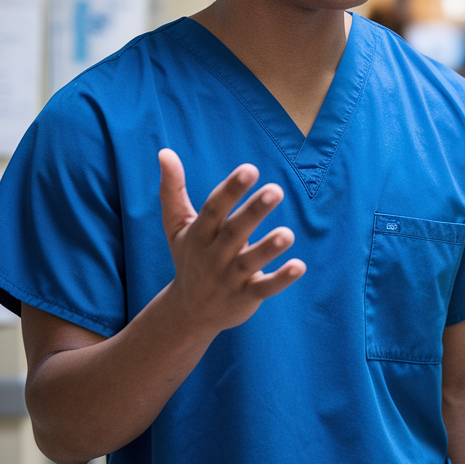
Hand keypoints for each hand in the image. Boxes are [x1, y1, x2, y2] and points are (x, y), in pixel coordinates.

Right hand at [157, 149, 305, 334]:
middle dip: (253, 212)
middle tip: (276, 190)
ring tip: (288, 234)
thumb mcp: (177, 226)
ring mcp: (229, 278)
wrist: (188, 312)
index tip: (250, 168)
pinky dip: (281, 279)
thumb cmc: (189, 258)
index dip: (230, 190)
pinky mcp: (246, 297)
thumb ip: (172, 190)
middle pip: (234, 232)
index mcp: (199, 234)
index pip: (214, 209)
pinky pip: (264, 288)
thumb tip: (165, 151)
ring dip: (268, 248)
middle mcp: (213, 255)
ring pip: (250, 262)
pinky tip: (299, 266)